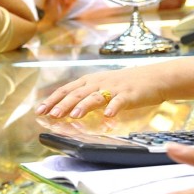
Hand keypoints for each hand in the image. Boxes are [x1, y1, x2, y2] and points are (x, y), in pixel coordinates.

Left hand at [35, 66, 169, 117]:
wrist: (153, 78)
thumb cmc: (125, 85)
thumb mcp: (102, 87)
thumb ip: (85, 97)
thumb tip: (66, 109)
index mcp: (90, 81)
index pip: (66, 89)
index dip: (53, 99)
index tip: (40, 110)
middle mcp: (99, 83)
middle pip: (78, 93)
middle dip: (64, 104)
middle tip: (53, 115)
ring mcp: (114, 88)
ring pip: (96, 96)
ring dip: (84, 105)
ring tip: (75, 115)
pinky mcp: (130, 95)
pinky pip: (120, 101)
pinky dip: (113, 107)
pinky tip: (108, 115)